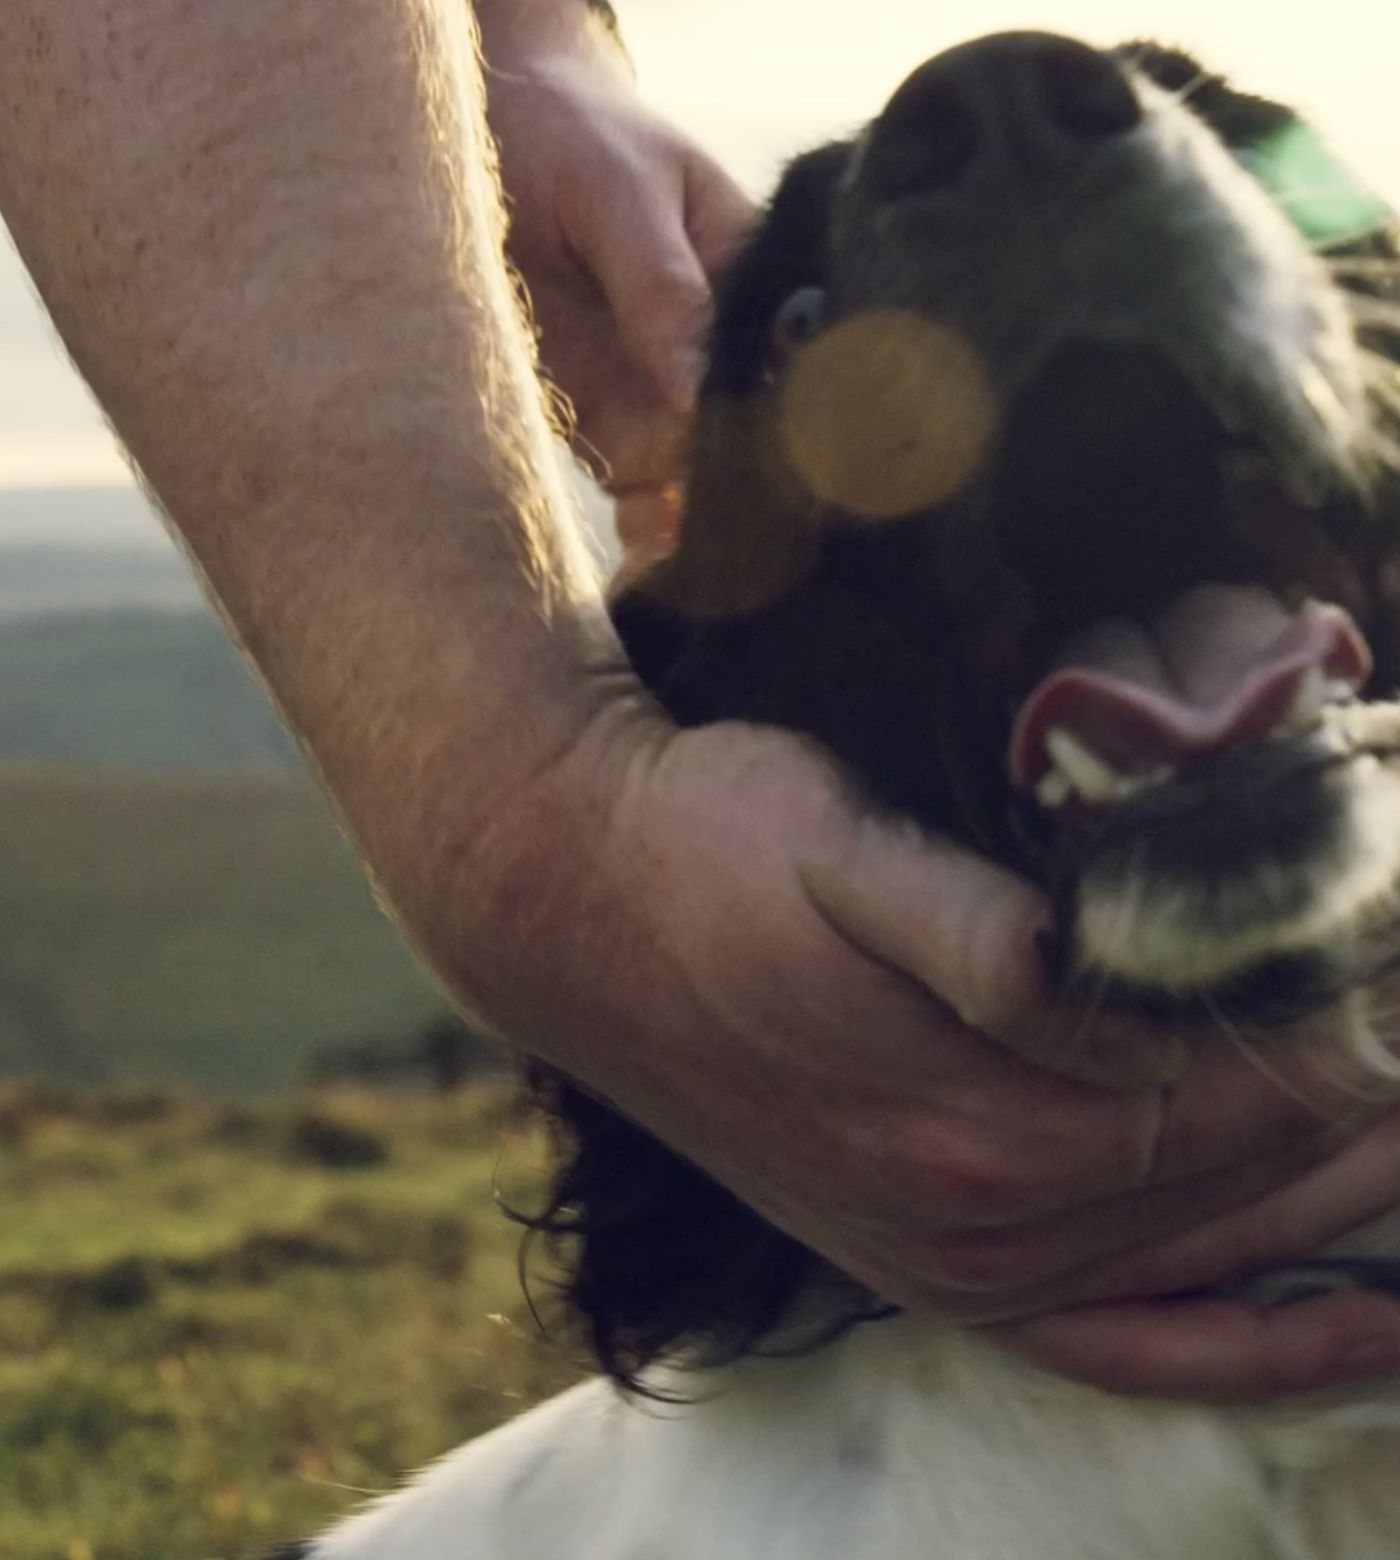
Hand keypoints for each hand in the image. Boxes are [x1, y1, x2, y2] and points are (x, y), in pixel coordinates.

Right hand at [458, 708, 1399, 1400]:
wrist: (575, 909)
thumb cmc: (711, 850)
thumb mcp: (833, 848)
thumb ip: (975, 928)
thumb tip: (1107, 968)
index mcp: (964, 1115)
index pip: (1221, 1097)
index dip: (1336, 1038)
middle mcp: (968, 1217)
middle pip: (1233, 1188)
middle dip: (1366, 1120)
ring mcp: (945, 1258)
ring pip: (1201, 1262)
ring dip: (1341, 1213)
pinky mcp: (921, 1261)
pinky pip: (1127, 1341)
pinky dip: (1254, 1347)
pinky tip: (1355, 1332)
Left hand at [479, 7, 752, 565]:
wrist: (487, 127)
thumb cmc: (573, 133)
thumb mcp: (622, 192)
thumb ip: (663, 290)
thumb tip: (695, 395)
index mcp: (754, 287)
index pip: (785, 376)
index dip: (781, 438)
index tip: (766, 493)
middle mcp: (718, 356)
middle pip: (745, 449)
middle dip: (737, 508)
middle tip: (722, 563)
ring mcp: (662, 397)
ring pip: (695, 486)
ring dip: (692, 539)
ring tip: (685, 588)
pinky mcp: (604, 427)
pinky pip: (633, 497)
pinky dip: (640, 541)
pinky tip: (644, 582)